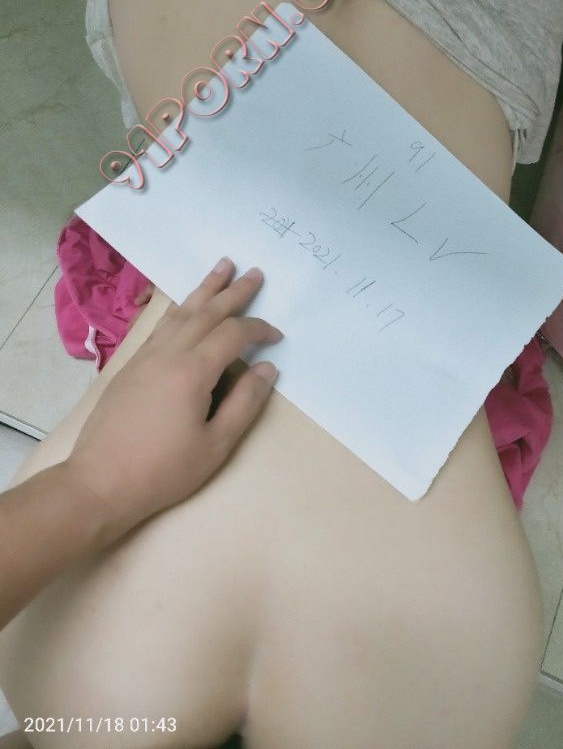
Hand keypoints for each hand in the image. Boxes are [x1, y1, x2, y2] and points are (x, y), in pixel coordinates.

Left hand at [65, 257, 282, 544]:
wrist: (100, 482)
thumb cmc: (163, 470)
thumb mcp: (216, 445)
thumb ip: (245, 403)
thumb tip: (266, 368)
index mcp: (193, 371)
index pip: (233, 335)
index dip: (258, 329)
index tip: (277, 336)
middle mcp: (168, 354)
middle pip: (206, 312)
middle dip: (234, 291)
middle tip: (255, 271)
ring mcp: (146, 357)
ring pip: (181, 312)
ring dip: (204, 289)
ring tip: (222, 266)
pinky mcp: (131, 366)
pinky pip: (161, 325)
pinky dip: (180, 308)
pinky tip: (185, 306)